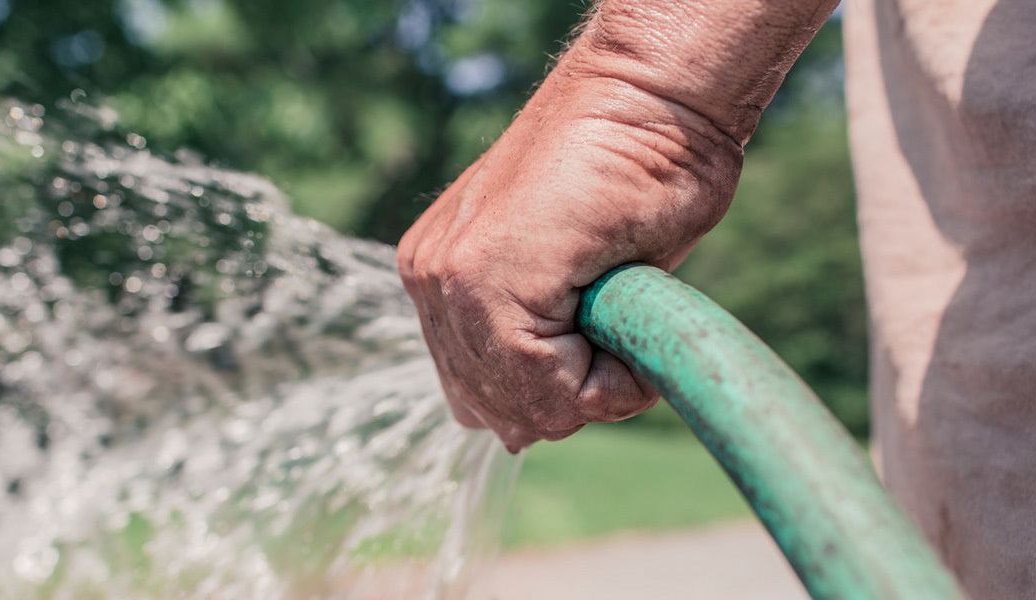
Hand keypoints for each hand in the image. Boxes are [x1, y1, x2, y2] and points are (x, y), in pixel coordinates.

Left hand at [397, 38, 743, 451]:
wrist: (652, 98)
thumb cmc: (635, 175)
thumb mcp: (576, 282)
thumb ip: (535, 346)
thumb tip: (514, 435)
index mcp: (442, 279)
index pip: (484, 397)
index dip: (562, 392)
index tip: (608, 336)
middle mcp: (430, 281)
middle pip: (499, 411)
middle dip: (571, 395)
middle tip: (617, 328)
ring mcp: (447, 278)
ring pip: (523, 407)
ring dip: (592, 386)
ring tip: (621, 316)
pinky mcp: (481, 277)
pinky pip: (546, 388)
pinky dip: (608, 380)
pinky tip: (625, 318)